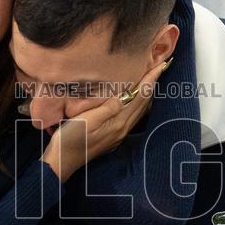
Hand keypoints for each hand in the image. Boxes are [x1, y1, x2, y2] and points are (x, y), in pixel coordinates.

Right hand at [42, 59, 167, 181]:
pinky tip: (136, 98)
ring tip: (151, 78)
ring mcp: (120, 133)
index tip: (161, 64)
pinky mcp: (115, 135)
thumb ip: (107, 109)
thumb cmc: (70, 139)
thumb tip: (125, 95)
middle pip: (144, 102)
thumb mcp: (86, 121)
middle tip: (159, 65)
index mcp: (118, 122)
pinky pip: (134, 115)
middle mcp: (123, 127)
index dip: (150, 79)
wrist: (63, 160)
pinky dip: (139, 102)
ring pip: (141, 109)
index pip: (140, 96)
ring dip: (147, 93)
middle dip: (152, 83)